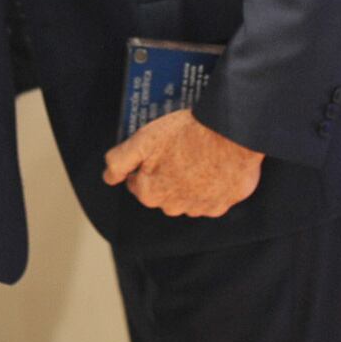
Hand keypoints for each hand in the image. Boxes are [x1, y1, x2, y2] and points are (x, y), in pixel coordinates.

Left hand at [102, 108, 263, 218]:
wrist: (232, 133)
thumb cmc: (187, 134)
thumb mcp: (143, 139)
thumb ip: (119, 160)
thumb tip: (108, 177)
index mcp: (150, 193)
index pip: (137, 184)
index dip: (145, 166)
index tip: (157, 151)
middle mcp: (173, 207)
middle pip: (162, 192)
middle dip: (166, 175)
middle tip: (178, 150)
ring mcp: (200, 207)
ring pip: (187, 197)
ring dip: (189, 183)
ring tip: (198, 155)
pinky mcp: (223, 204)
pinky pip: (212, 199)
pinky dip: (211, 186)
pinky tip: (214, 166)